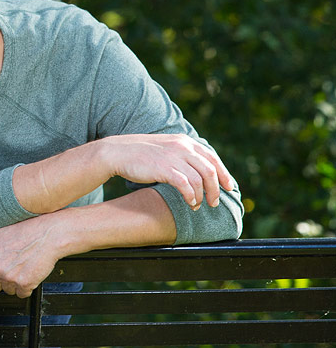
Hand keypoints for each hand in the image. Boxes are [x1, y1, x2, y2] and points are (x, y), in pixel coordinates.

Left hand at [0, 216, 61, 298]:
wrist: (46, 237)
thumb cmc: (25, 233)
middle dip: (0, 281)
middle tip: (9, 271)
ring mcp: (9, 278)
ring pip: (7, 290)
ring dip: (14, 284)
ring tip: (21, 270)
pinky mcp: (24, 284)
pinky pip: (22, 294)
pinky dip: (26, 288)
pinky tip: (28, 275)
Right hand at [100, 134, 235, 209]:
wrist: (117, 152)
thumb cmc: (140, 154)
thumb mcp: (166, 148)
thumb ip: (182, 155)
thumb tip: (197, 170)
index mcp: (185, 142)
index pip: (212, 158)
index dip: (223, 174)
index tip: (228, 186)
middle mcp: (183, 147)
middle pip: (210, 170)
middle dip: (216, 188)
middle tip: (215, 202)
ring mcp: (174, 157)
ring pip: (200, 179)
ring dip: (203, 195)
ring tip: (199, 206)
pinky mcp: (164, 169)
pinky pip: (186, 185)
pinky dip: (191, 196)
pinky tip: (190, 203)